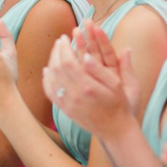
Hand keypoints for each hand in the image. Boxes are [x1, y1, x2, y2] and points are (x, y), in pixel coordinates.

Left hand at [43, 20, 137, 138]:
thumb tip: (87, 55)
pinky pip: (50, 92)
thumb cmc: (119, 104)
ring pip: (51, 79)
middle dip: (57, 51)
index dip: (64, 48)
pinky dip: (47, 79)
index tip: (65, 37)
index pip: (68, 62)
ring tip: (55, 51)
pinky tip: (48, 70)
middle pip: (57, 68)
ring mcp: (67, 104)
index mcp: (87, 87)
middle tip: (59, 40)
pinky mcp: (65, 110)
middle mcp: (74, 96)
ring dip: (51, 62)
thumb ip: (101, 69)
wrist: (115, 129)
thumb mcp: (117, 84)